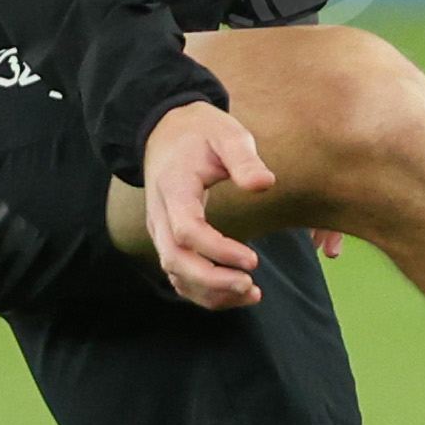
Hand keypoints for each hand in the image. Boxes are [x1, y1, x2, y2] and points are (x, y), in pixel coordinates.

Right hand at [138, 100, 278, 308]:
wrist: (167, 131)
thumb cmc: (202, 133)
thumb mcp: (226, 134)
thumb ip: (244, 158)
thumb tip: (265, 184)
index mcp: (173, 188)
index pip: (187, 230)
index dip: (218, 250)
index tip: (253, 260)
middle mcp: (160, 214)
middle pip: (174, 260)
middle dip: (212, 281)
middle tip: (251, 286)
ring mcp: (160, 230)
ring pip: (175, 273)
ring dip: (209, 291)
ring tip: (251, 293)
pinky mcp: (168, 239)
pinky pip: (179, 274)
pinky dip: (204, 290)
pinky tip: (237, 292)